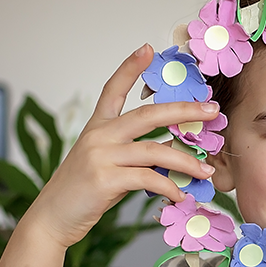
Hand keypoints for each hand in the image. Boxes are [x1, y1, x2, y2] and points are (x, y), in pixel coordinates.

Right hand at [20, 45, 218, 249]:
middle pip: (147, 114)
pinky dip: (169, 187)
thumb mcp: (108, 164)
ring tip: (207, 171)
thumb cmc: (83, 192)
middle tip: (212, 110)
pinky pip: (147, 179)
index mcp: (97, 127)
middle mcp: (98, 136)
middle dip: (184, 111)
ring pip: (154, 150)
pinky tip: (180, 195)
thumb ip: (135, 153)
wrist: (53, 217)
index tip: (147, 49)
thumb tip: (173, 148)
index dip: (130, 68)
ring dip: (186, 161)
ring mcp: (100, 156)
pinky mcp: (104, 180)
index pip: (113, 89)